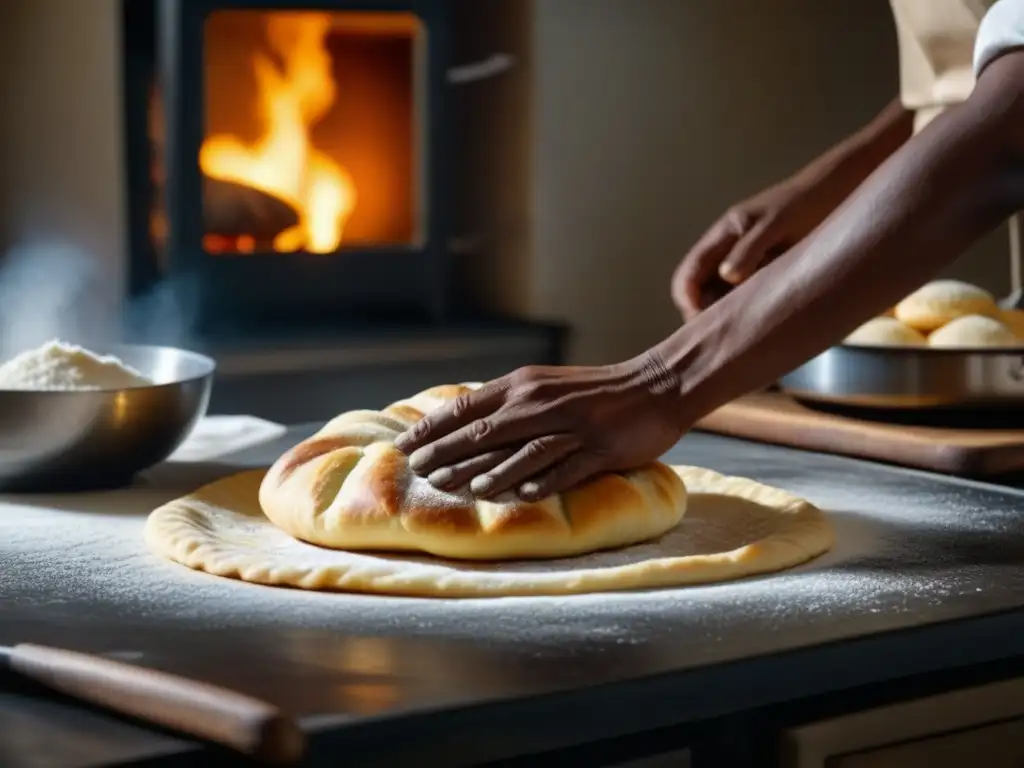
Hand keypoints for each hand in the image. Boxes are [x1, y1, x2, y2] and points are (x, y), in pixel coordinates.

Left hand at [393, 355, 684, 500]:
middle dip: (448, 451)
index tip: (405, 445)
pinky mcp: (600, 448)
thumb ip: (509, 403)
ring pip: (522, 450)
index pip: (468, 406)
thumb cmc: (594, 391)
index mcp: (525, 385)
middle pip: (486, 430)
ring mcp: (572, 426)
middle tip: (419, 471)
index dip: (434, 426)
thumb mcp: (545, 386)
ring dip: (487, 469)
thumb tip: (464, 423)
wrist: (655, 385)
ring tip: (455, 488)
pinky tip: (519, 496)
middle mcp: (542, 403)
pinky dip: (542, 480)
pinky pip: (566, 467)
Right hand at [671, 174, 841, 320]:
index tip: (705, 328)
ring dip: (727, 317)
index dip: (688, 303)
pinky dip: (746, 312)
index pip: (687, 277)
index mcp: (721, 237)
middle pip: (699, 293)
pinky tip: (763, 323)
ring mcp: (743, 264)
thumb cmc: (804, 203)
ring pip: (721, 298)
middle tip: (730, 339)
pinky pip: (744, 297)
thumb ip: (750, 248)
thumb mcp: (776, 223)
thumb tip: (727, 277)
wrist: (835, 191)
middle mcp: (725, 253)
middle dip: (705, 317)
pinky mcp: (763, 272)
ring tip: (747, 335)